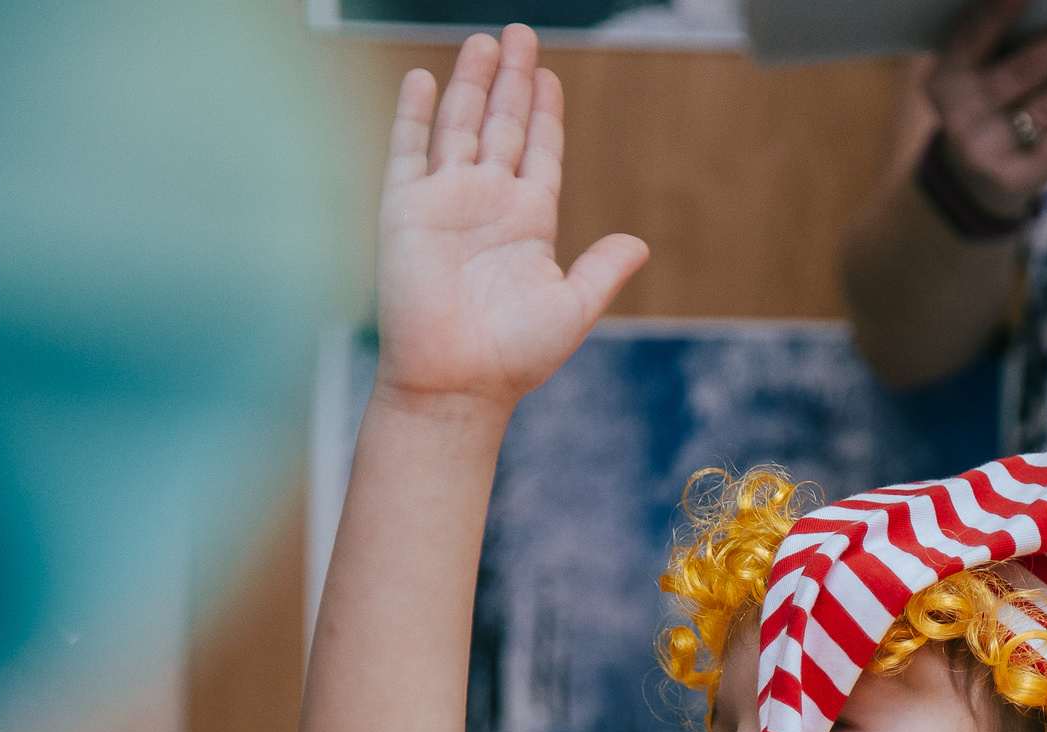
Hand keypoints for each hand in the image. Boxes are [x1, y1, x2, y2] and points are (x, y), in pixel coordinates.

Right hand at [374, 28, 646, 410]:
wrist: (455, 382)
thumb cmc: (512, 356)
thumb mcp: (571, 309)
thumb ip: (602, 271)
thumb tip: (640, 244)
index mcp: (529, 223)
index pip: (539, 153)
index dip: (545, 115)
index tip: (550, 76)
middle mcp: (487, 206)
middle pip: (502, 126)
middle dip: (512, 81)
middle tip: (520, 34)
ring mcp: (445, 203)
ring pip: (460, 126)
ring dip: (472, 84)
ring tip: (485, 42)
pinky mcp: (406, 210)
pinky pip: (408, 150)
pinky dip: (413, 114)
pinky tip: (422, 78)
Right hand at [926, 0, 1046, 220]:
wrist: (978, 168)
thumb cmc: (992, 96)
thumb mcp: (983, 68)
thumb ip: (1008, 42)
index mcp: (945, 76)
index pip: (973, 37)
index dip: (999, 13)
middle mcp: (958, 115)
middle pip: (1020, 74)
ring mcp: (984, 151)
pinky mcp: (1013, 176)